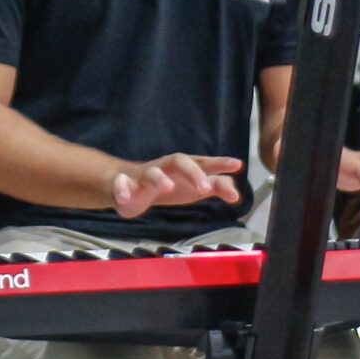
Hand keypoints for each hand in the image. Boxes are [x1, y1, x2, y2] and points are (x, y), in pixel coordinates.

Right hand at [111, 153, 243, 220]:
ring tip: (167, 186)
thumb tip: (236, 194)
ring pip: (151, 172)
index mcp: (182, 168)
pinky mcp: (124, 187)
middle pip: (179, 161)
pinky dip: (122, 190)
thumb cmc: (168, 184)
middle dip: (193, 172)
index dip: (219, 162)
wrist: (128, 185)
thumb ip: (215, 186)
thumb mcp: (193, 187)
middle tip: (205, 189)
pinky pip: (121, 186)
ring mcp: (144, 176)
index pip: (203, 161)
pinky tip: (124, 198)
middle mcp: (165, 168)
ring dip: (159, 178)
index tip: (237, 164)